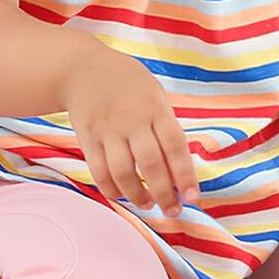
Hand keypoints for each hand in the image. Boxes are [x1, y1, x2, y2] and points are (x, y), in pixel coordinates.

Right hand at [61, 45, 198, 218]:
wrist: (84, 68)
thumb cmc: (129, 84)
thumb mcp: (155, 96)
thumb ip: (166, 127)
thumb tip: (181, 167)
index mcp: (156, 109)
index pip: (175, 146)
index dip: (186, 175)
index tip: (193, 197)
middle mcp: (133, 120)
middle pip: (150, 164)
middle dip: (164, 193)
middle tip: (173, 210)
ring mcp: (108, 131)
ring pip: (123, 172)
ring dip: (138, 195)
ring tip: (149, 205)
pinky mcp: (87, 139)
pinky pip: (99, 171)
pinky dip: (112, 189)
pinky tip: (124, 196)